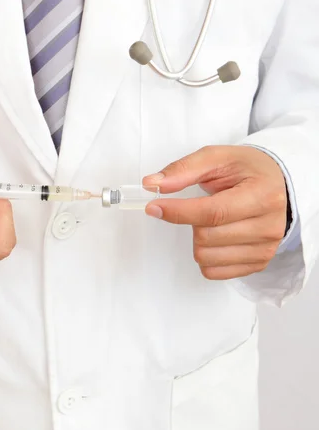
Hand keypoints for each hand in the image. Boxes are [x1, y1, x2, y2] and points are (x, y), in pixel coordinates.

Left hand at [143, 146, 287, 279]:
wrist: (276, 183)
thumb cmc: (246, 170)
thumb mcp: (217, 157)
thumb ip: (183, 169)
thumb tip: (151, 184)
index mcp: (262, 195)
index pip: (213, 212)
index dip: (178, 212)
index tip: (154, 207)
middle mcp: (269, 226)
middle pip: (206, 237)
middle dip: (191, 221)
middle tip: (203, 205)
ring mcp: (266, 249)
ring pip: (206, 258)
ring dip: (197, 239)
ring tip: (212, 220)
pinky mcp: (259, 264)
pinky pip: (214, 272)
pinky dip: (205, 256)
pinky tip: (216, 237)